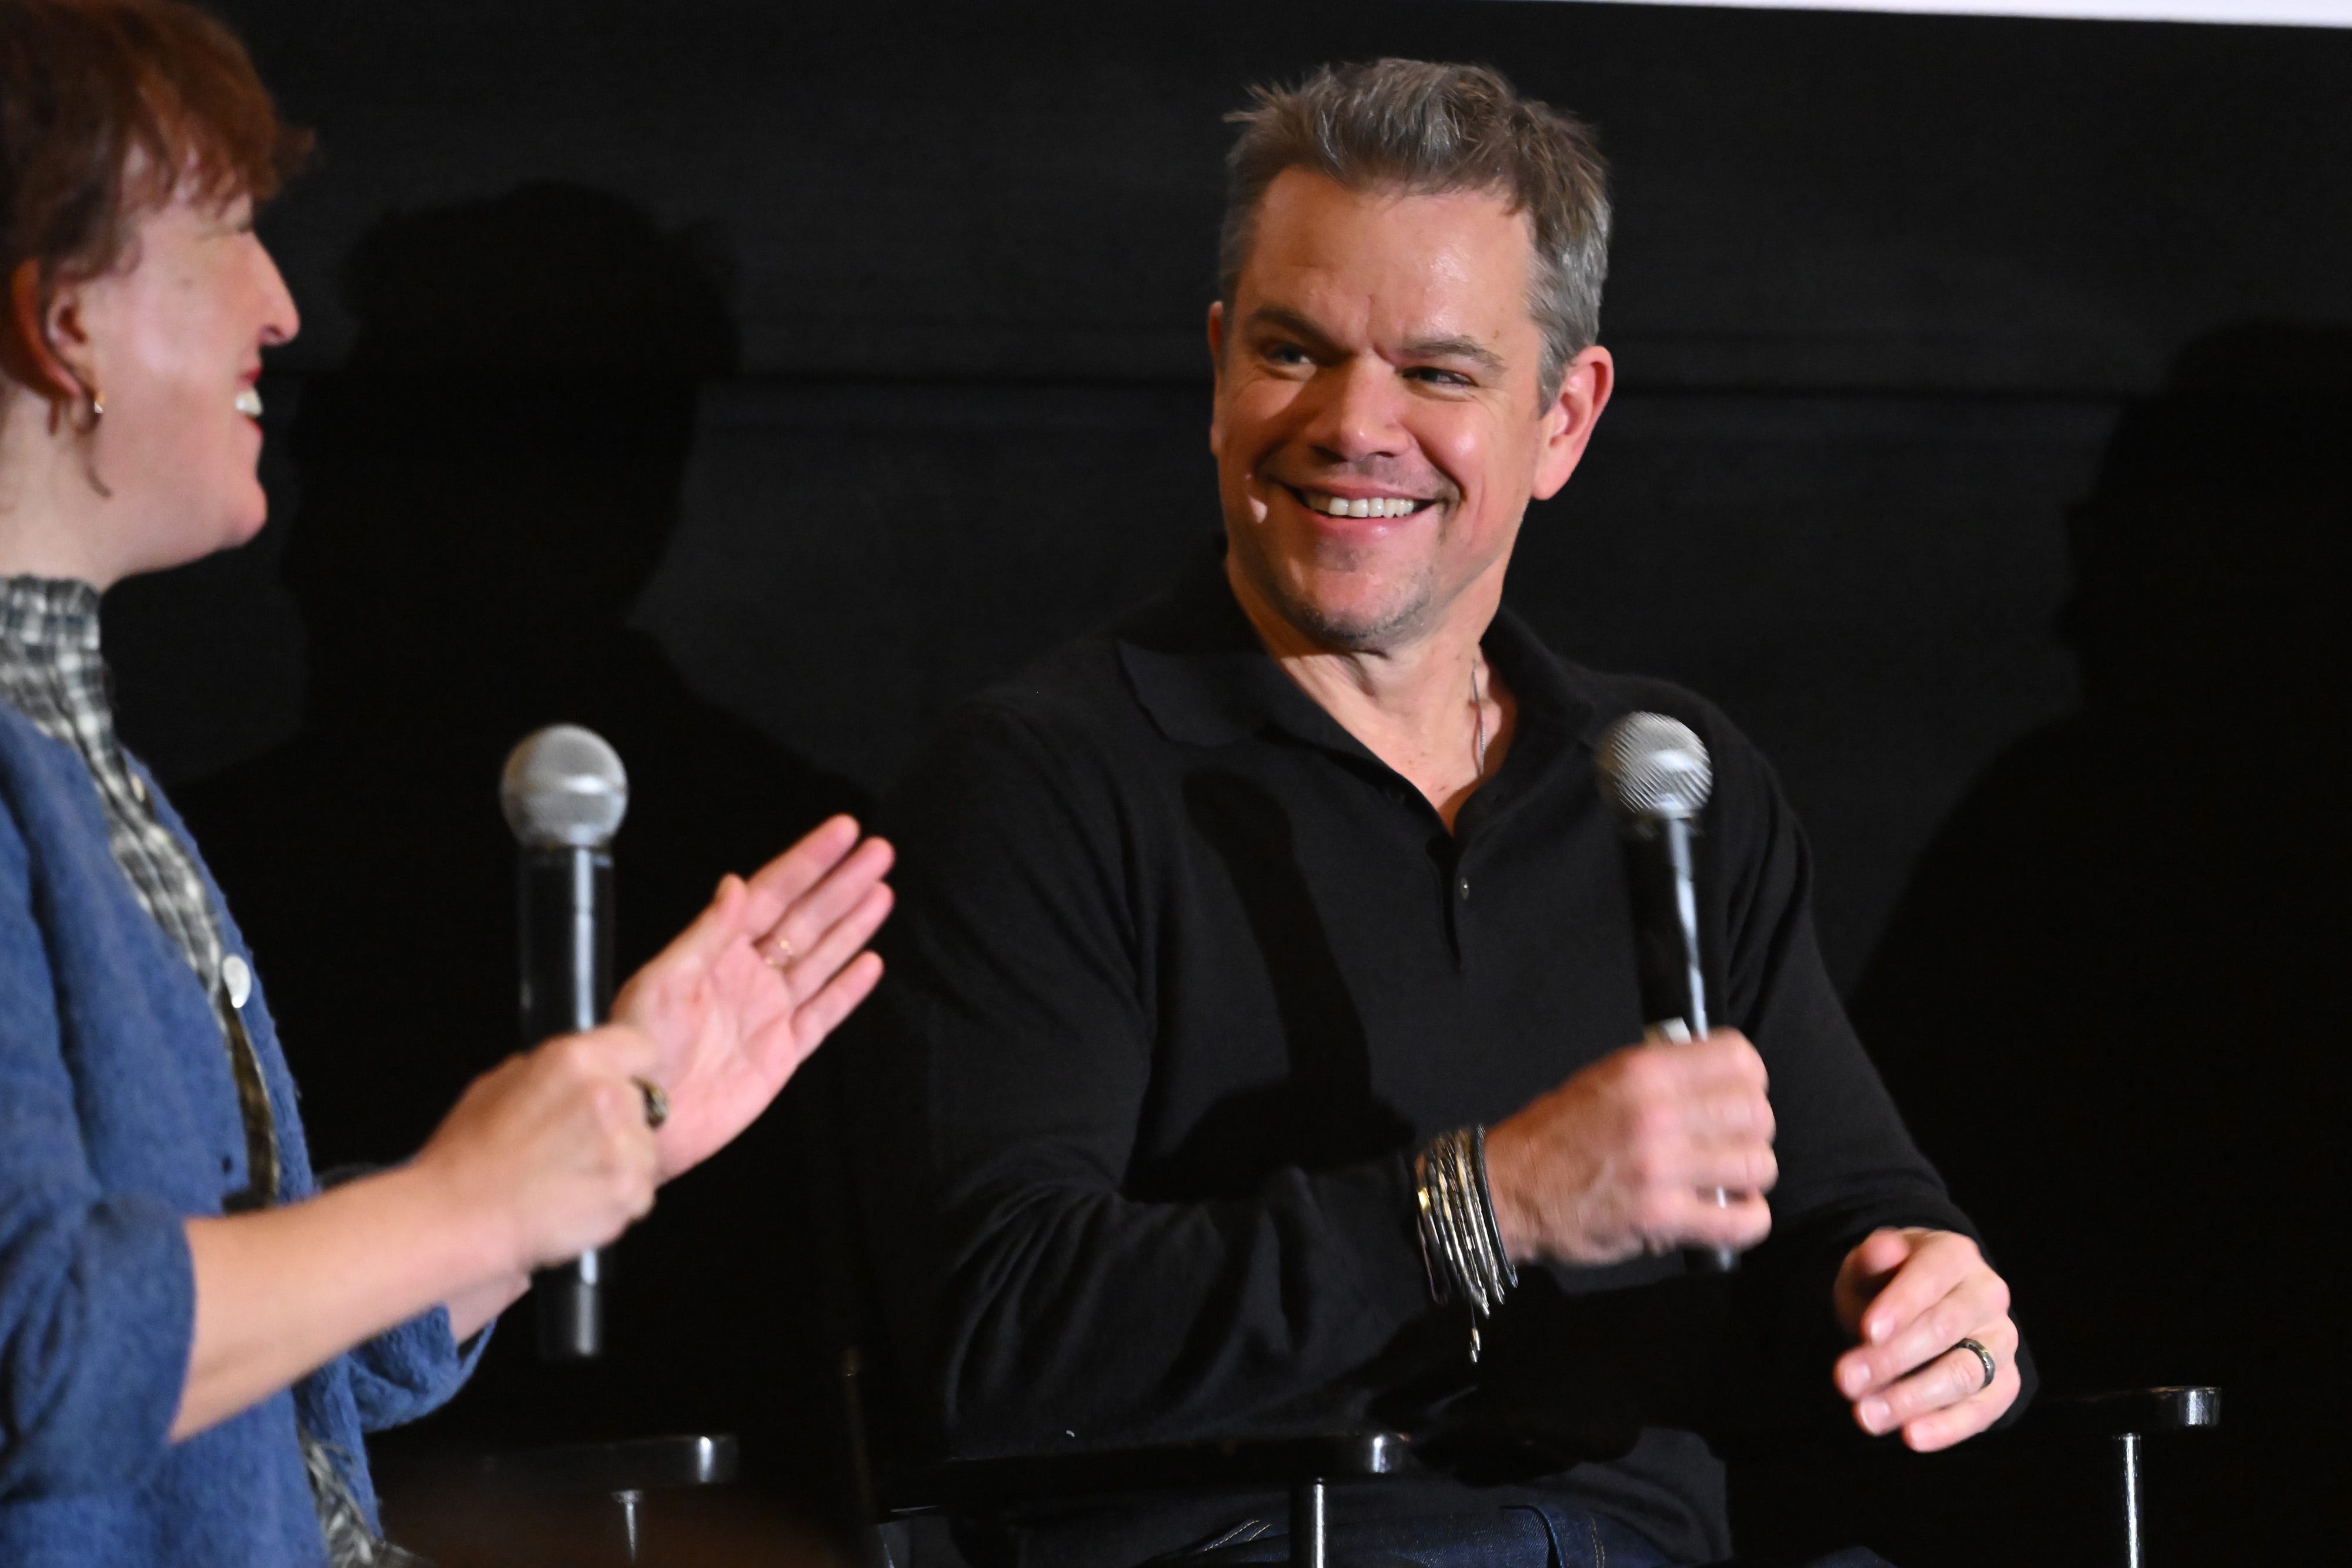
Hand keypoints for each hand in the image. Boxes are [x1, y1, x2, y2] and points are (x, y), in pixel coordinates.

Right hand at [414, 1023, 662, 1274]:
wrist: (458, 1218)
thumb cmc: (470, 1157)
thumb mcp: (502, 1083)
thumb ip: (556, 1071)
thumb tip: (583, 1070)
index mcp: (575, 1059)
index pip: (643, 1048)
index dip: (631, 1071)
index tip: (621, 1086)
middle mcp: (606, 1094)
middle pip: (644, 1102)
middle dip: (620, 1121)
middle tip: (576, 1144)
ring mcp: (622, 1145)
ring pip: (646, 1148)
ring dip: (621, 1163)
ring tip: (571, 1177)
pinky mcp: (629, 1190)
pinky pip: (642, 1191)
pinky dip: (618, 1200)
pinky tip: (577, 1200)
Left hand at [614, 814, 893, 1180]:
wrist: (644, 1117)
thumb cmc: (638, 1047)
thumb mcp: (662, 981)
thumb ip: (706, 934)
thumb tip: (736, 885)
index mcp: (718, 951)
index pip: (774, 893)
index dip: (810, 862)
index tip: (844, 832)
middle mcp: (747, 976)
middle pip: (807, 920)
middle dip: (843, 885)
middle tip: (880, 853)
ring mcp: (768, 1013)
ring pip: (822, 959)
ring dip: (852, 926)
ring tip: (882, 893)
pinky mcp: (781, 1053)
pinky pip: (823, 1014)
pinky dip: (848, 989)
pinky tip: (870, 963)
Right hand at [1482, 1029, 1775, 1265]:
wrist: (1507, 1190)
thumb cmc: (1555, 1136)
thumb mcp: (1601, 1080)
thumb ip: (1660, 1076)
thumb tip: (1717, 1080)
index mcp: (1642, 1071)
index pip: (1740, 1059)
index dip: (1749, 1080)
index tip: (1735, 1097)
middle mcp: (1656, 1113)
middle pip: (1757, 1114)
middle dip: (1752, 1133)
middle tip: (1730, 1146)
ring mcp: (1660, 1167)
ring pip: (1757, 1165)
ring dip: (1749, 1178)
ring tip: (1726, 1183)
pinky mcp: (1660, 1218)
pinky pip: (1742, 1221)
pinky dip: (1746, 1222)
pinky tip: (1728, 1215)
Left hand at [1832, 1227, 2020, 1450]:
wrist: (1916, 1309)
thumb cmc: (1886, 1284)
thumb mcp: (1868, 1266)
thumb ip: (1872, 1258)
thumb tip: (1883, 1249)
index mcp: (1955, 1254)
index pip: (1932, 1276)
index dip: (1900, 1305)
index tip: (1866, 1332)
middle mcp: (1988, 1295)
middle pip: (1945, 1328)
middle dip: (1891, 1358)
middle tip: (1845, 1380)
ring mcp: (2001, 1341)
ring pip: (1964, 1373)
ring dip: (1912, 1398)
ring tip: (1865, 1414)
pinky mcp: (2004, 1383)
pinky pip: (1983, 1410)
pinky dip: (1947, 1427)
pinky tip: (1910, 1436)